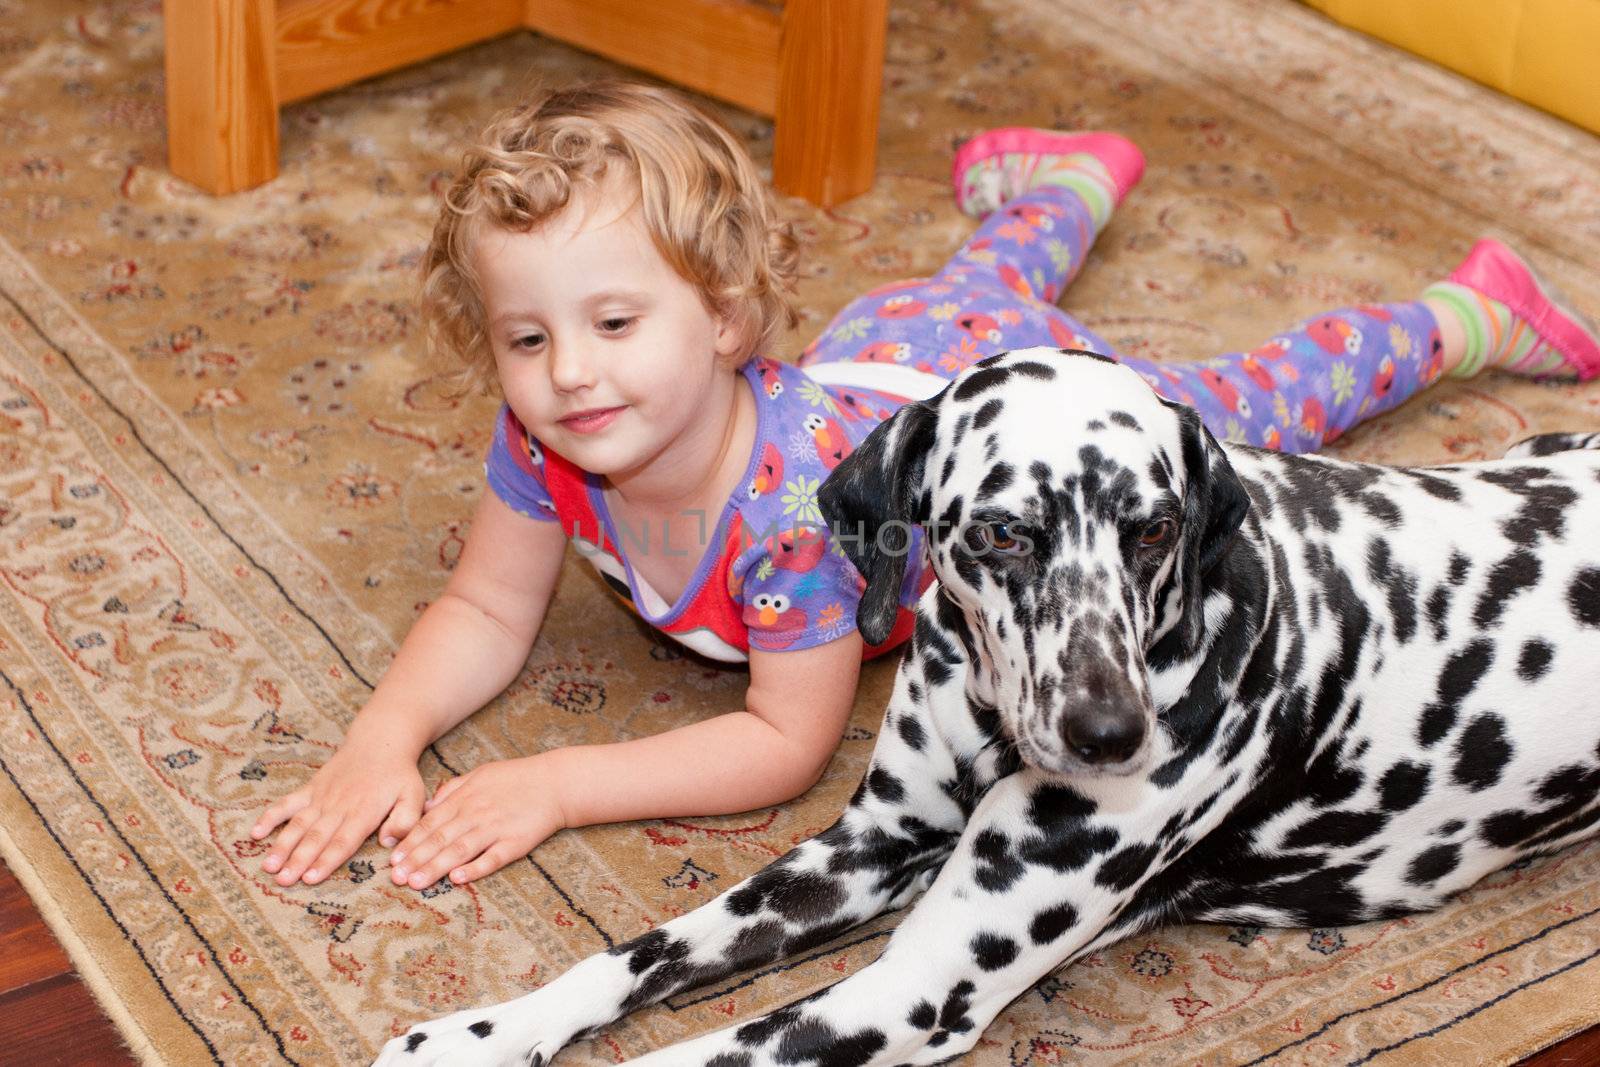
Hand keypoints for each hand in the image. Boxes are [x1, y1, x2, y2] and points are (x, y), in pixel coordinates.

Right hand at [251, 740, 425, 886]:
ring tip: (269, 866)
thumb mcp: (414, 795)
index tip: (310, 878)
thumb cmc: (398, 774)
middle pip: (316, 837)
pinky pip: (288, 803)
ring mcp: (321, 796)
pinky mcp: (311, 788)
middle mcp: (338, 805)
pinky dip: (271, 816)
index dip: (326, 860)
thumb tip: (388, 844)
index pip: (343, 841)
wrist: (379, 741)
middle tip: (283, 881)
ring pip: (298, 823)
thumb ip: (405, 820)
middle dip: (298, 860)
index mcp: (364, 811)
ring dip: (283, 845)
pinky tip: (255, 833)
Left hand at [389, 755, 566, 889]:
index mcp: (465, 798)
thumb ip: (452, 790)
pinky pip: (493, 858)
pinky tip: (458, 879)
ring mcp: (496, 828)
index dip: (410, 842)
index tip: (392, 859)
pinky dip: (475, 869)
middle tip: (395, 878)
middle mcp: (476, 814)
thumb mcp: (480, 774)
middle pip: (440, 839)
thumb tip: (427, 807)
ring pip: (460, 850)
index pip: (430, 823)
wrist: (556, 782)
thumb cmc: (516, 778)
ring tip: (416, 883)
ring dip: (436, 867)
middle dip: (415, 859)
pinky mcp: (516, 842)